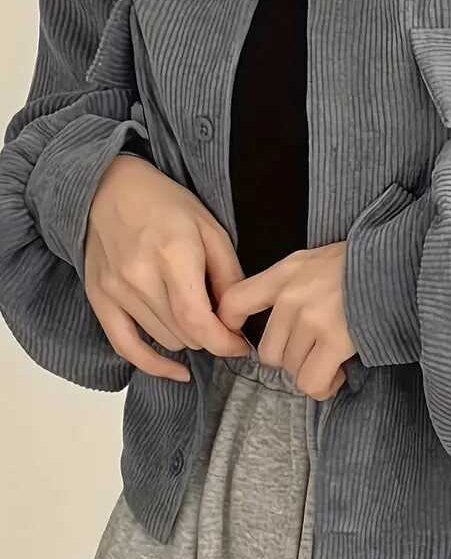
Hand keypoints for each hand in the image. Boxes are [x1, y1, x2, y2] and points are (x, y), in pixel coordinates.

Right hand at [84, 155, 250, 382]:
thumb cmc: (167, 204)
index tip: (241, 345)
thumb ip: (228, 275)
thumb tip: (237, 317)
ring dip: (188, 337)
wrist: (110, 188)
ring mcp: (116, 291)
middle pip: (185, 334)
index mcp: (174, 255)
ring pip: (164, 340)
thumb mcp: (211, 229)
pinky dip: (153, 364)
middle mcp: (141, 277)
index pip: (199, 321)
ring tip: (196, 316)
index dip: (225, 342)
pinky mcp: (99, 299)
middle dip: (211, 334)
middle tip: (222, 321)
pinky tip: (176, 370)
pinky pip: (126, 347)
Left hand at [216, 242, 354, 400]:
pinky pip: (312, 383)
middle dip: (291, 357)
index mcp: (285, 272)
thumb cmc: (361, 264)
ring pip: (292, 369)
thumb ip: (289, 283)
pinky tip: (340, 371)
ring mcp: (312, 319)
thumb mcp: (315, 259)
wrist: (400, 263)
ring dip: (312, 369)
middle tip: (316, 348)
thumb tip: (272, 318)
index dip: (230, 328)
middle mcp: (292, 296)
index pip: (234, 302)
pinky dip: (325, 385)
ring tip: (334, 354)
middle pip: (268, 351)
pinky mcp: (335, 340)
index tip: (242, 340)